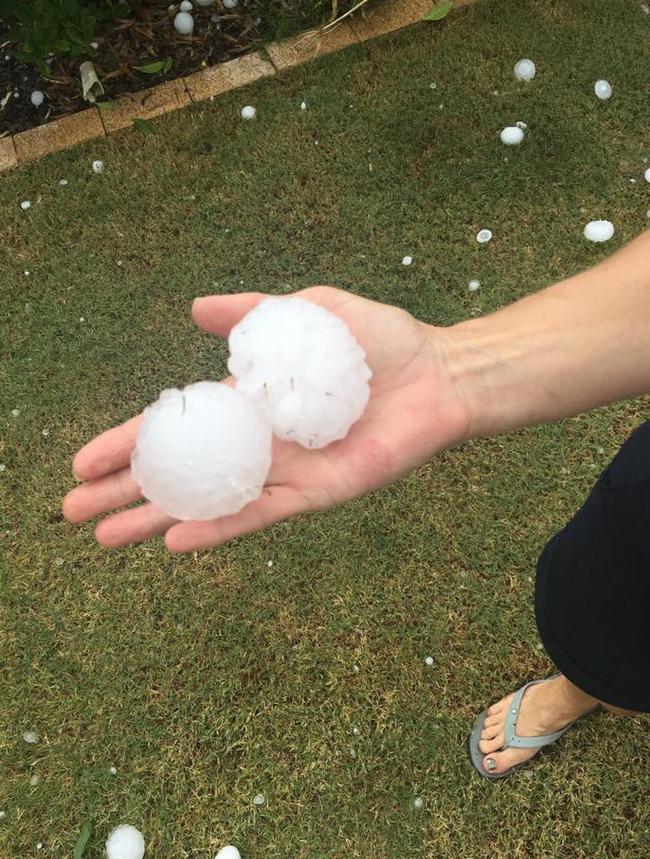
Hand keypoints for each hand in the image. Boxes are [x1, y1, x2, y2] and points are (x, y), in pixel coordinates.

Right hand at [63, 287, 470, 551]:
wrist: (439, 375)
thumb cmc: (380, 341)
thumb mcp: (309, 311)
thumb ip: (253, 314)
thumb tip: (194, 310)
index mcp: (248, 402)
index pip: (174, 426)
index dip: (125, 442)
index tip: (81, 462)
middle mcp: (258, 442)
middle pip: (178, 471)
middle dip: (125, 490)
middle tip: (72, 513)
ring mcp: (284, 472)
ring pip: (208, 501)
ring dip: (158, 519)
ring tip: (106, 539)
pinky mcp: (317, 493)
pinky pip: (261, 513)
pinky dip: (220, 527)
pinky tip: (177, 540)